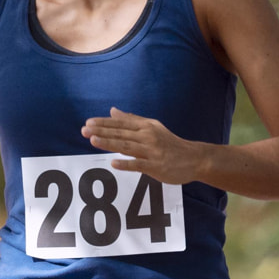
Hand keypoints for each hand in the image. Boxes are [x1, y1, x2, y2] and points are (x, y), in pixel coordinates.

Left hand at [82, 108, 205, 184]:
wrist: (194, 158)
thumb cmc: (170, 143)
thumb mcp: (152, 127)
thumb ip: (132, 120)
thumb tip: (112, 111)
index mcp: (146, 127)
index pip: (121, 123)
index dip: (104, 123)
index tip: (88, 123)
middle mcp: (148, 137)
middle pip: (121, 134)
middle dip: (101, 132)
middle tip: (84, 130)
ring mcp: (152, 152)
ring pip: (126, 147)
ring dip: (109, 143)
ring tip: (93, 141)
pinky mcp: (156, 166)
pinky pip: (138, 165)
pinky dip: (126, 164)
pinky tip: (113, 163)